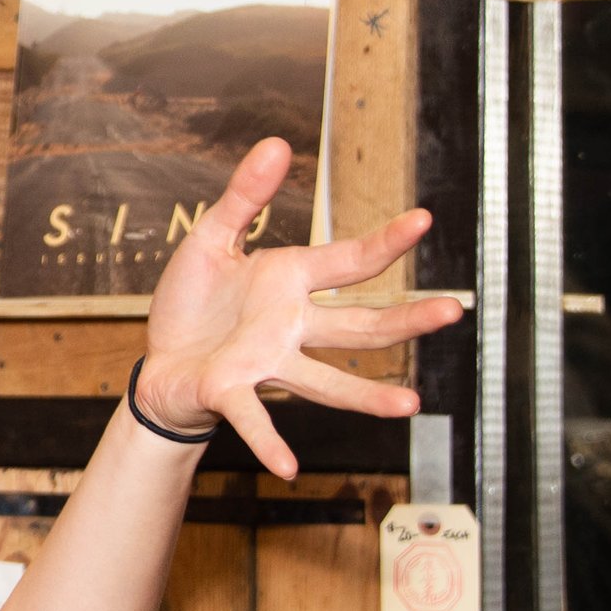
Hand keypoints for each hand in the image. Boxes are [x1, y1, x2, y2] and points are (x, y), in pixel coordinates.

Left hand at [136, 139, 463, 479]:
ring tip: (411, 406)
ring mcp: (265, 363)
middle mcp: (289, 328)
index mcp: (288, 283)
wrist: (157, 363)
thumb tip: (278, 142)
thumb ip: (245, 197)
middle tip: (453, 311)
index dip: (385, 242)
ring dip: (366, 395)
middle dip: (405, 320)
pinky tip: (289, 467)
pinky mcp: (231, 391)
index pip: (348, 262)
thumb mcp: (210, 240)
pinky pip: (255, 417)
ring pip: (325, 381)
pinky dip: (271, 441)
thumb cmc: (192, 306)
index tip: (423, 220)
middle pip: (358, 325)